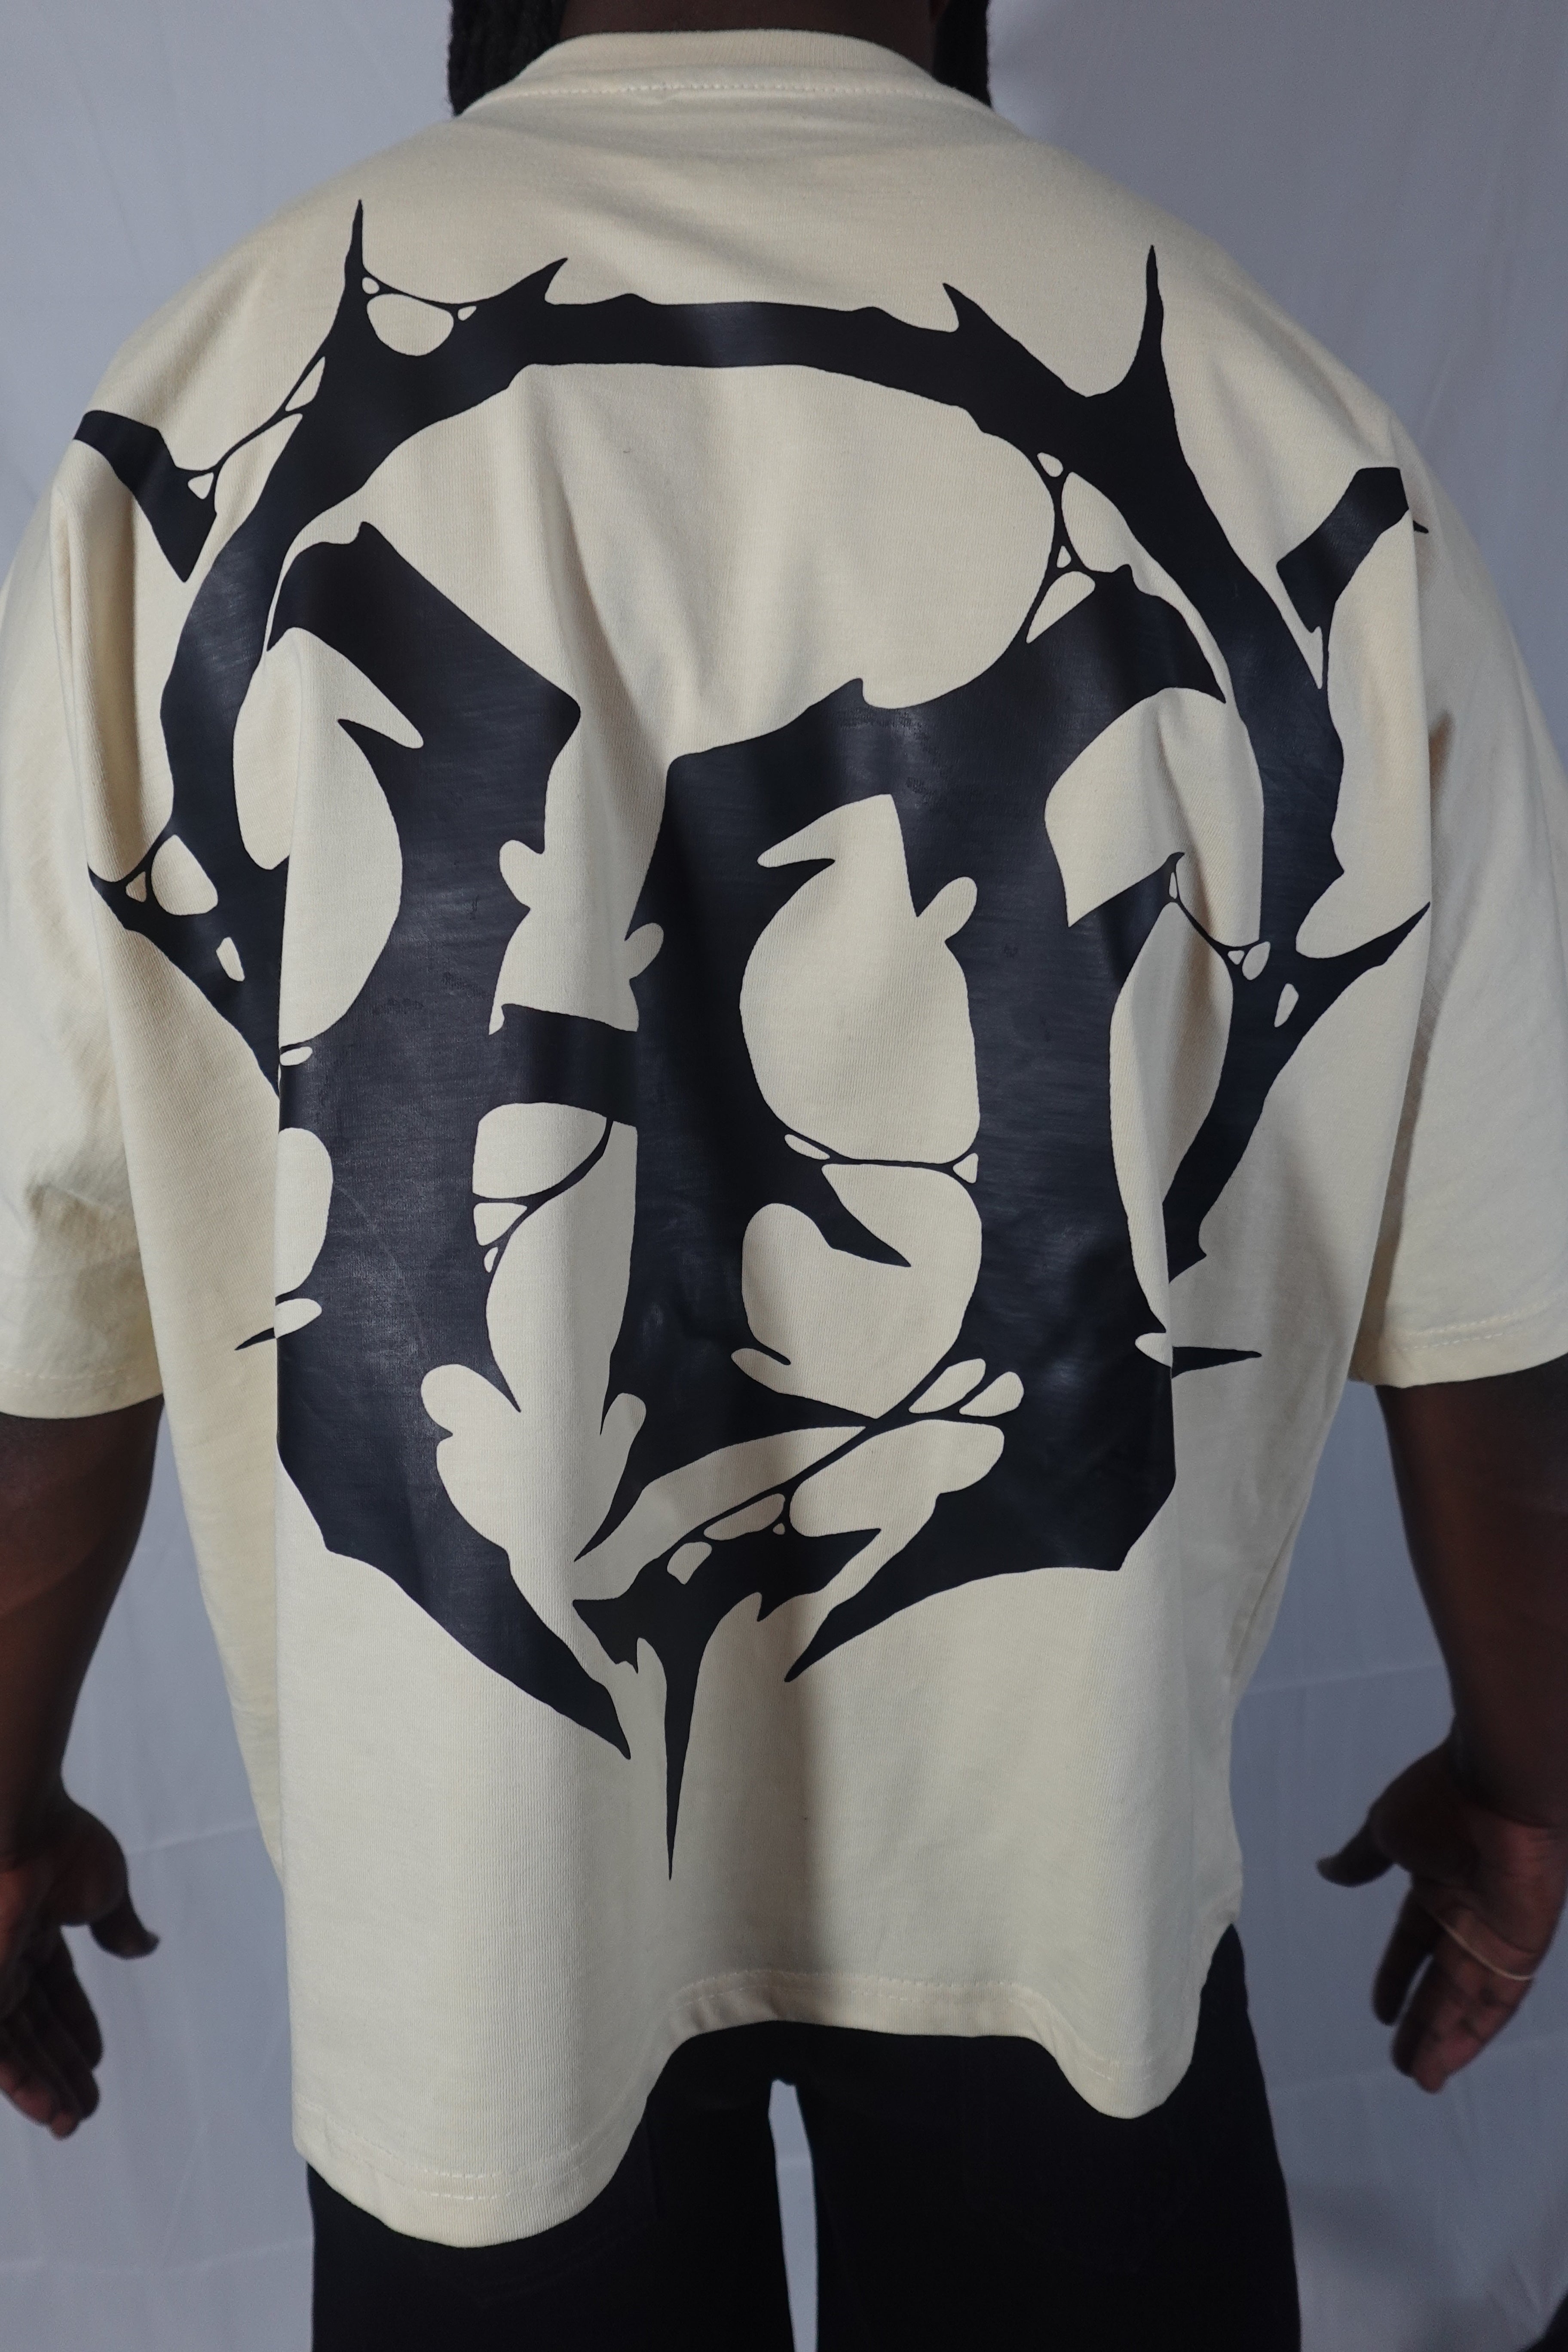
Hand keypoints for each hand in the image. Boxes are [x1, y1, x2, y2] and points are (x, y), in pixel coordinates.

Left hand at [0, 1794, 156, 2136]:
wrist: (19, 1827)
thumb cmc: (63, 1843)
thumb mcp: (104, 1887)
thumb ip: (119, 1923)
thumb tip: (145, 1947)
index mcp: (34, 1927)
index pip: (54, 1992)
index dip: (76, 2028)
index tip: (97, 2061)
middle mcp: (6, 1957)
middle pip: (33, 2028)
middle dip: (58, 2071)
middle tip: (83, 2112)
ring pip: (14, 2048)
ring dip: (41, 2088)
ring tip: (69, 2124)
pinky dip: (20, 2084)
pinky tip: (48, 2109)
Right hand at [1318, 1741, 1567, 2091]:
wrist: (1499, 1785)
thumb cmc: (1439, 1800)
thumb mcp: (1386, 1829)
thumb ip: (1362, 1858)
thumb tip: (1326, 1870)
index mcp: (1436, 1880)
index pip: (1414, 1941)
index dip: (1396, 1975)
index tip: (1379, 2012)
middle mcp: (1469, 1913)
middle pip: (1443, 1982)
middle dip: (1423, 2023)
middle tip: (1403, 2066)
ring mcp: (1498, 1932)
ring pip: (1468, 1999)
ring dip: (1445, 2039)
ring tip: (1421, 2080)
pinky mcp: (1524, 1947)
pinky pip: (1499, 1999)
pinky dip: (1475, 2032)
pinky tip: (1450, 2059)